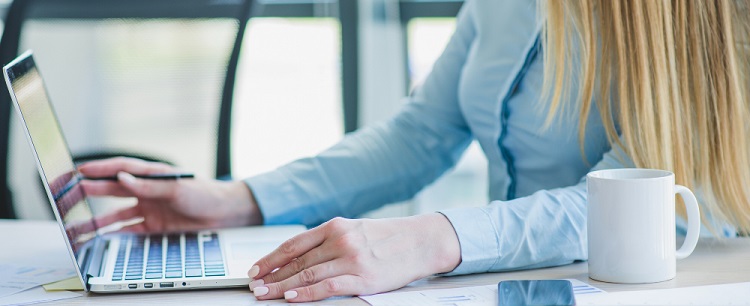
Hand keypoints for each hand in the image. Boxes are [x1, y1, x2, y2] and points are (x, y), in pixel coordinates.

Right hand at [78, 157, 262, 232]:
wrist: (223, 213)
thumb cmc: (204, 193)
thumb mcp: (177, 187)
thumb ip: (149, 185)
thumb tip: (122, 179)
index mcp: (152, 174)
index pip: (121, 169)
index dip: (100, 169)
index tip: (80, 171)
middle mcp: (147, 190)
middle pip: (113, 191)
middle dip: (91, 193)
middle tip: (70, 195)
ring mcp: (149, 208)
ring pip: (117, 213)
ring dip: (99, 219)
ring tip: (79, 224)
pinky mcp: (154, 226)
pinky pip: (130, 230)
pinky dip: (115, 233)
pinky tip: (101, 238)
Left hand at [247, 214, 460, 301]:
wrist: (421, 241)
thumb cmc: (388, 238)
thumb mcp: (355, 230)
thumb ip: (329, 241)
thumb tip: (298, 259)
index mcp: (335, 226)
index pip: (294, 243)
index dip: (271, 258)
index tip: (255, 269)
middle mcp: (340, 239)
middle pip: (297, 260)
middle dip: (271, 275)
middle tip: (254, 287)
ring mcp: (351, 258)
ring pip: (307, 273)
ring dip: (282, 286)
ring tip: (266, 294)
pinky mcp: (363, 277)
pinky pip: (328, 286)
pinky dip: (307, 292)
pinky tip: (293, 297)